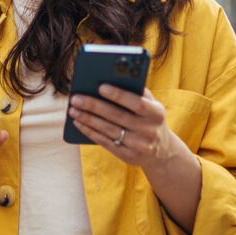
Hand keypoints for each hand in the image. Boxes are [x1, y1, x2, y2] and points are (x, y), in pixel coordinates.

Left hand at [67, 85, 181, 168]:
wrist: (162, 150)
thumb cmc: (150, 118)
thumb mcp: (152, 105)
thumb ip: (137, 92)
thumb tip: (111, 78)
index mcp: (156, 113)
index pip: (136, 103)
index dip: (118, 95)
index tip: (100, 86)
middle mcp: (149, 131)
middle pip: (117, 116)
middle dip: (94, 106)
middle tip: (76, 98)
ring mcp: (138, 146)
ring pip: (108, 130)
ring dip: (87, 119)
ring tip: (73, 110)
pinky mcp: (128, 156)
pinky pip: (105, 142)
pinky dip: (90, 132)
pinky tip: (79, 123)